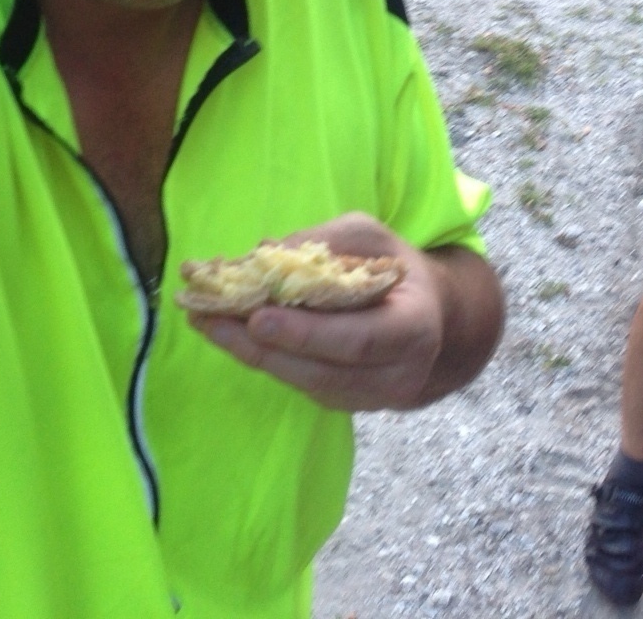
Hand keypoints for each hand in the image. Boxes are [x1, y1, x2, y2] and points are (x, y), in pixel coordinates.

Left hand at [187, 212, 445, 410]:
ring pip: (304, 382)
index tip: (257, 319)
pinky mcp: (346, 403)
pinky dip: (264, 358)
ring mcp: (371, 397)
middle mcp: (397, 375)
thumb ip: (326, 243)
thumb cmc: (398, 270)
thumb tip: (265, 253)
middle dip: (261, 347)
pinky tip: (228, 333)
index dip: (306, 334)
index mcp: (414, 328)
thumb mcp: (373, 238)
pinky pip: (300, 383)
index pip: (358, 340)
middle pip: (321, 371)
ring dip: (250, 354)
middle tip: (210, 319)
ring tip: (205, 321)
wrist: (436, 322)